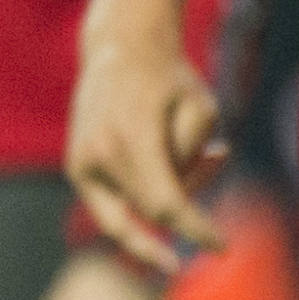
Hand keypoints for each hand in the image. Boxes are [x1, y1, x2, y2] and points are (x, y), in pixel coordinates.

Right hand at [64, 15, 225, 274]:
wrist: (119, 50)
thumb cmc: (169, 79)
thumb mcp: (201, 111)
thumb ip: (189, 159)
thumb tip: (175, 200)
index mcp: (130, 137)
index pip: (165, 205)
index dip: (195, 231)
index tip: (222, 249)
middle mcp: (98, 153)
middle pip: (152, 211)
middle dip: (190, 200)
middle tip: (217, 155)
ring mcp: (81, 162)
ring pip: (133, 211)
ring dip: (170, 193)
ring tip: (203, 149)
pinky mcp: (76, 167)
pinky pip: (115, 204)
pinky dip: (146, 195)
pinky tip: (170, 160)